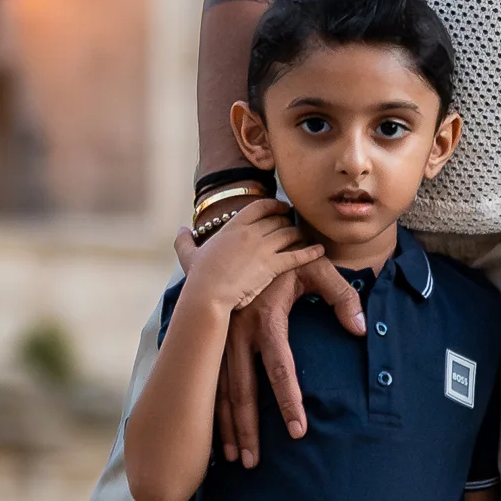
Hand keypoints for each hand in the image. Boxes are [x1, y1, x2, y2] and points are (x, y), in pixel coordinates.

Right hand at [173, 200, 323, 317]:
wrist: (208, 295)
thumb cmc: (198, 277)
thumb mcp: (188, 255)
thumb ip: (184, 240)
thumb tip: (180, 230)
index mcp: (234, 226)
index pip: (260, 207)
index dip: (273, 205)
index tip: (280, 207)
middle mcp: (252, 233)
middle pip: (278, 220)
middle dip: (288, 220)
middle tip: (294, 224)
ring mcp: (264, 248)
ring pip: (289, 234)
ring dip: (299, 234)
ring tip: (305, 236)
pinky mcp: (273, 266)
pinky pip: (297, 255)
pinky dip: (310, 252)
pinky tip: (320, 251)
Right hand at [216, 249, 367, 464]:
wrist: (248, 237)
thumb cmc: (290, 256)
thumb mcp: (318, 267)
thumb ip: (343, 297)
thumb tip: (360, 330)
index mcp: (265, 317)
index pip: (279, 367)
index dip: (288, 400)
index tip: (298, 430)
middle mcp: (237, 331)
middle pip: (241, 389)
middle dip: (248, 428)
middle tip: (254, 463)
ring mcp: (221, 337)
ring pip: (219, 390)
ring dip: (226, 425)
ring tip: (235, 458)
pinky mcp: (212, 340)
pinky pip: (209, 381)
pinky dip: (212, 409)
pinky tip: (216, 435)